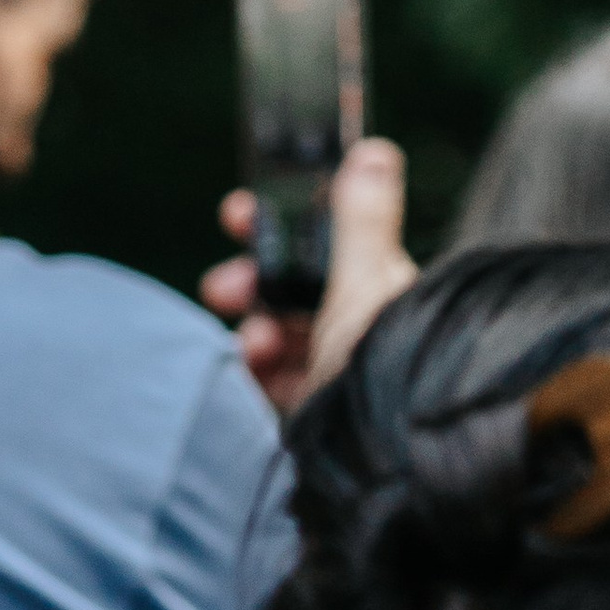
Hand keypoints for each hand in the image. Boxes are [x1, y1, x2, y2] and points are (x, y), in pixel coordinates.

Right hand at [201, 135, 416, 411]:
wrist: (387, 458)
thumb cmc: (383, 364)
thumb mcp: (367, 284)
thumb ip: (363, 221)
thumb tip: (376, 152)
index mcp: (385, 288)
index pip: (329, 242)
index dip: (280, 224)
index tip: (236, 213)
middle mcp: (366, 329)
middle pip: (297, 291)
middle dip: (252, 283)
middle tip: (222, 287)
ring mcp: (342, 372)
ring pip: (283, 337)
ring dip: (257, 332)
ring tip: (257, 342)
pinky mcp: (322, 415)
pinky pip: (279, 384)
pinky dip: (261, 372)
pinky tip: (256, 369)